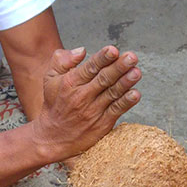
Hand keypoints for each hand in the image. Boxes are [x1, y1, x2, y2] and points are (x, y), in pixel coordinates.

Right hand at [30, 45, 140, 161]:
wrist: (53, 136)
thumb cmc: (55, 103)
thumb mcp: (50, 78)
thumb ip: (62, 60)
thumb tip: (82, 50)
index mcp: (70, 83)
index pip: (90, 68)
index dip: (102, 58)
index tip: (113, 50)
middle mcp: (82, 96)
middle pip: (104, 79)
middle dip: (119, 67)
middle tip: (132, 57)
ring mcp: (93, 111)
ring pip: (112, 93)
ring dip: (126, 82)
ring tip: (136, 72)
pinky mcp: (102, 124)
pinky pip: (116, 111)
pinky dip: (127, 102)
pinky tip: (135, 94)